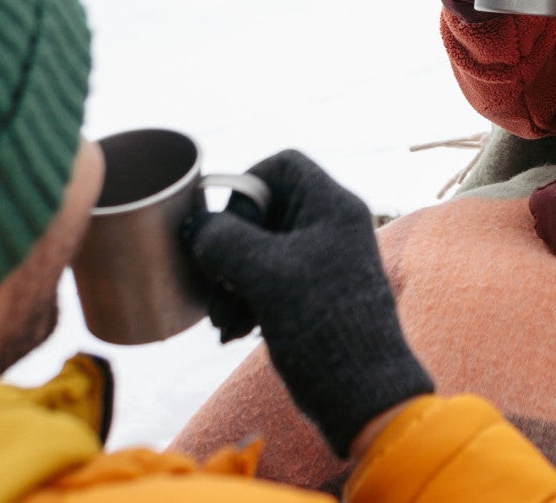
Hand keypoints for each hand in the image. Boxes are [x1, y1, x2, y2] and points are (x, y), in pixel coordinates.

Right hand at [185, 151, 434, 455]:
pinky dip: (246, 299)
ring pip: (261, 250)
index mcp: (331, 206)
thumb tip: (195, 226)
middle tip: (212, 286)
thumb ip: (224, 240)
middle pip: (265, 212)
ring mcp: (323, 261)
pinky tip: (234, 331)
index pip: (283, 165)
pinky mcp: (313, 295)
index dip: (246, 185)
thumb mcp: (263, 275)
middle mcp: (331, 226)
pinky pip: (269, 280)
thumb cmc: (321, 323)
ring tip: (222, 321)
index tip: (220, 222)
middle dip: (229, 247)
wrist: (361, 390)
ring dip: (232, 280)